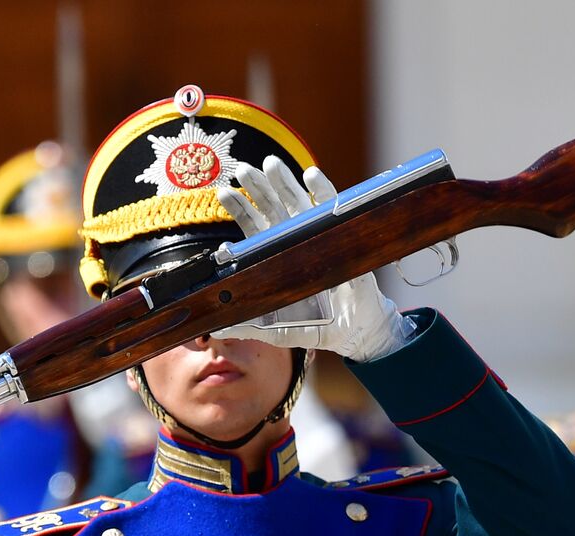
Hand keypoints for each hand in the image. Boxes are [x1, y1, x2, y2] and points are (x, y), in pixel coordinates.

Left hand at [214, 158, 410, 362]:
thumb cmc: (320, 326)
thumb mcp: (280, 330)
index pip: (255, 230)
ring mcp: (319, 239)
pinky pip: (331, 211)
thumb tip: (217, 328)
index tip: (224, 193)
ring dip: (285, 183)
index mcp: (278, 259)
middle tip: (243, 169)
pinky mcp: (342, 241)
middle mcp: (295, 244)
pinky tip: (311, 176)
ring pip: (298, 204)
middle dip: (258, 188)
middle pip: (273, 210)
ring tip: (271, 164)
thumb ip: (251, 325)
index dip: (241, 210)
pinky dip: (323, 192)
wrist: (357, 333)